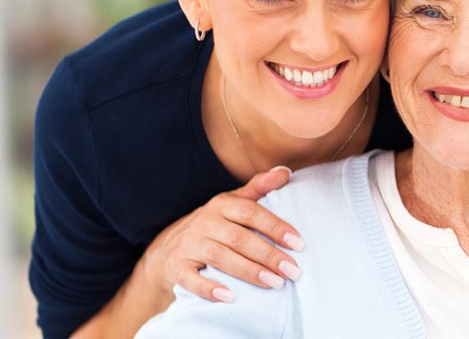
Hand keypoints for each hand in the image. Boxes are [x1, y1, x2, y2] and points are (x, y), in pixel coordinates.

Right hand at [141, 166, 302, 302]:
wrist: (168, 246)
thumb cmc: (214, 224)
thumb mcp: (233, 202)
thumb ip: (259, 188)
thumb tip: (285, 171)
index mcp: (221, 205)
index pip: (251, 213)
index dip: (275, 227)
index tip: (299, 244)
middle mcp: (204, 223)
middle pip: (239, 238)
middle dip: (268, 255)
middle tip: (293, 271)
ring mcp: (188, 245)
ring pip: (219, 258)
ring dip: (248, 271)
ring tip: (275, 283)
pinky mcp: (176, 267)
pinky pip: (191, 278)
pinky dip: (209, 288)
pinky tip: (230, 297)